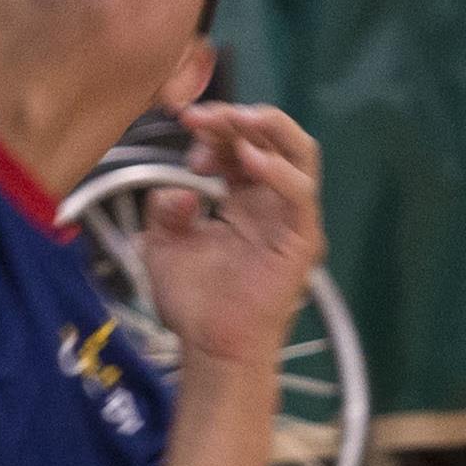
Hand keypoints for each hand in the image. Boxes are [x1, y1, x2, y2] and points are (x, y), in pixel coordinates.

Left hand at [139, 106, 321, 388]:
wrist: (211, 349)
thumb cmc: (194, 303)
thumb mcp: (162, 246)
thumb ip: (165, 210)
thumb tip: (180, 190)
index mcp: (243, 198)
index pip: (239, 143)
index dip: (213, 129)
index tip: (183, 128)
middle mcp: (271, 201)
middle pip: (272, 136)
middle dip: (236, 117)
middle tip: (200, 116)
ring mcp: (291, 217)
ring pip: (301, 152)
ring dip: (269, 128)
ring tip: (237, 120)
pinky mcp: (302, 238)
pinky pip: (300, 194)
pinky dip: (278, 171)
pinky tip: (248, 160)